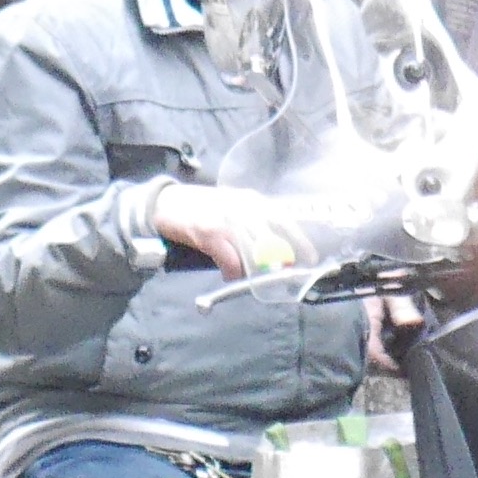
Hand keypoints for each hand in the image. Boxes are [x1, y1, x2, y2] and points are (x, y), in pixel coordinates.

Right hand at [153, 183, 308, 278]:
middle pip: (273, 239)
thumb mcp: (232, 207)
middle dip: (281, 260)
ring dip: (255, 270)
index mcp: (251, 201)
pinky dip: (233, 272)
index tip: (311, 257)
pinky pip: (231, 261)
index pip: (284, 220)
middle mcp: (243, 208)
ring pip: (253, 253)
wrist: (165, 203)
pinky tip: (229, 274)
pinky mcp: (210, 234)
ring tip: (252, 277)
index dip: (300, 241)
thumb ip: (251, 224)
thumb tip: (274, 249)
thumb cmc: (202, 207)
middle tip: (284, 274)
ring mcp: (227, 221)